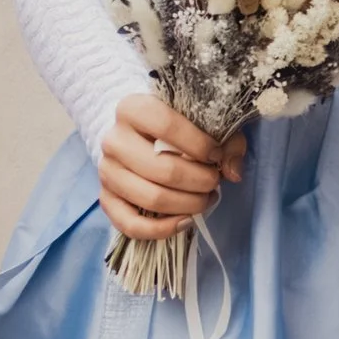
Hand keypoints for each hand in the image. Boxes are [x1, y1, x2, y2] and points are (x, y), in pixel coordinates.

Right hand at [97, 91, 243, 241]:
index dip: (200, 145)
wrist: (140, 136)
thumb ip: (226, 142)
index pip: (167, 127)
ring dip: (188, 205)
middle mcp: (113, 140)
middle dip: (200, 181)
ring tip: (206, 198)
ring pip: (151, 198)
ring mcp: (106, 171)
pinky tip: (185, 221)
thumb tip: (233, 172)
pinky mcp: (106, 199)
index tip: (217, 155)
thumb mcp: (205, 123)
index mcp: (133, 109)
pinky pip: (131, 225)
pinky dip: (162, 230)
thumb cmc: (177, 128)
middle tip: (215, 181)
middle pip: (163, 170)